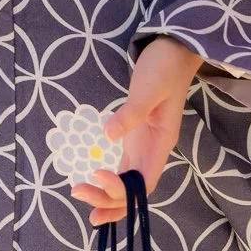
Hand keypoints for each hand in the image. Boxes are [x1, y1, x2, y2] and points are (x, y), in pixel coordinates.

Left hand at [70, 36, 202, 225]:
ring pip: (128, 182)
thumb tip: (108, 135)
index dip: (121, 189)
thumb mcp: (148, 88)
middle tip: (77, 192)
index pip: (143, 182)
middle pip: (134, 190)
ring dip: (105, 195)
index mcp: (161, 143)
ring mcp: (144, 145)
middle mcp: (153, 150)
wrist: (174, 51)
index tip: (96, 173)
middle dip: (107, 199)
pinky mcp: (135, 137)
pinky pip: (122, 168)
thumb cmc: (164, 67)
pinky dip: (107, 180)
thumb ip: (131, 112)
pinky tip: (92, 182)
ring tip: (79, 194)